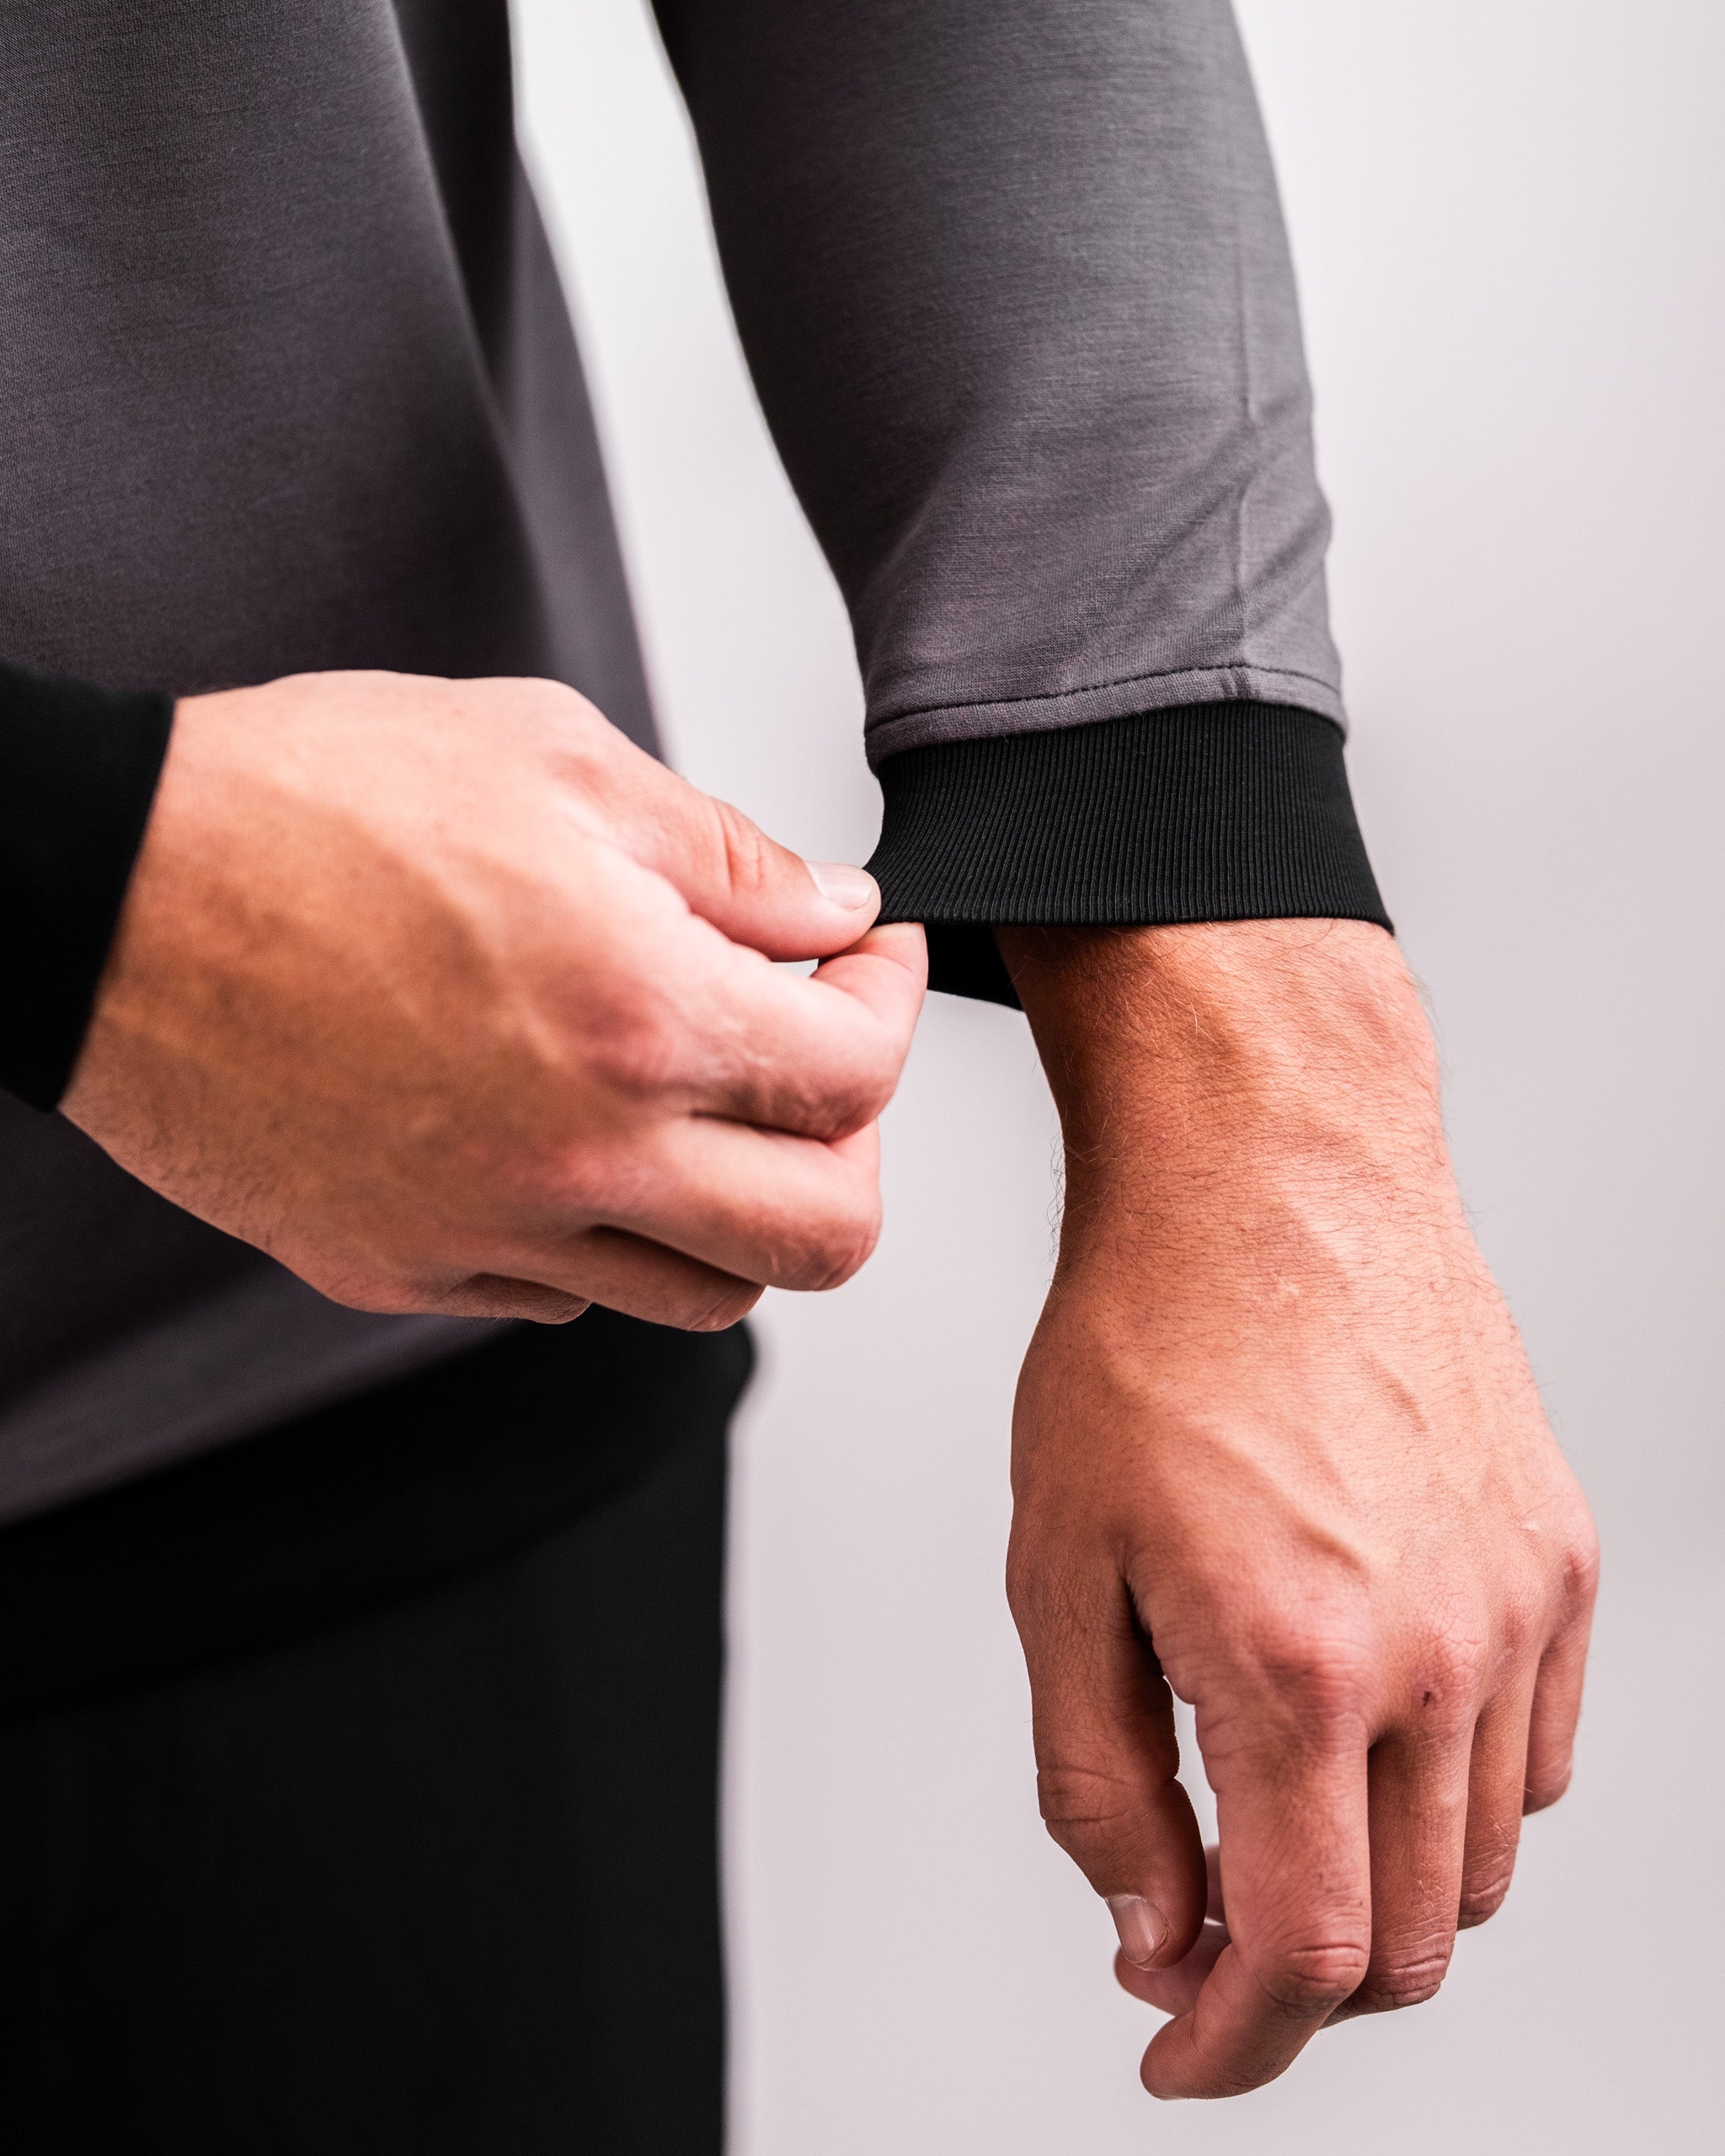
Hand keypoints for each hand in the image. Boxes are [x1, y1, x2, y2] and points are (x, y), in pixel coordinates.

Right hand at [64, 670, 925, 1326]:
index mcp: (640, 1018)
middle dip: (854, 1145)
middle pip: (826, 1236)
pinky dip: (603, 1231)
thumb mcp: (553, 758)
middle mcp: (579, 1157)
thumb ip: (727, 857)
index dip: (891, 1003)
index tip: (863, 958)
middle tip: (811, 1060)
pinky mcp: (400, 1269)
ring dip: (738, 1205)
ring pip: (703, 1295)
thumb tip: (832, 915)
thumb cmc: (307, 801)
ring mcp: (485, 1235)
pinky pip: (562, 1295)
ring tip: (696, 1102)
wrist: (98, 890)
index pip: (860, 1074)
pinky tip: (565, 1133)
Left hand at [997, 919, 1597, 2098]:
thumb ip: (1100, 1784)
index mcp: (1297, 1665)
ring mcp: (1519, 1604)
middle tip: (1199, 1933)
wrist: (1268, 1179)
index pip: (1306, 1955)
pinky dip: (1454, 1794)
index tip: (1176, 2053)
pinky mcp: (1561, 1555)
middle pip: (1412, 1939)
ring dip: (1377, 1885)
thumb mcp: (1056, 1571)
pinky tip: (1364, 1726)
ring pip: (1484, 1861)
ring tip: (1271, 1806)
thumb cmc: (1144, 1345)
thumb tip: (1157, 1937)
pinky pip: (1537, 1753)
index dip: (1236, 2044)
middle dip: (1297, 1979)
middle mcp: (1440, 1652)